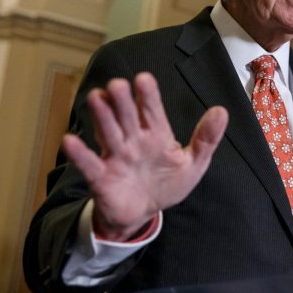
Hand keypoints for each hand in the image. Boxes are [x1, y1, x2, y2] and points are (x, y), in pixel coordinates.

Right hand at [62, 72, 227, 240]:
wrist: (143, 213)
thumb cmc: (167, 183)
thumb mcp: (193, 164)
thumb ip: (206, 139)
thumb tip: (221, 111)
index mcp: (156, 133)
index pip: (152, 110)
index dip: (148, 96)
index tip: (144, 79)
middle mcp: (133, 140)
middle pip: (127, 116)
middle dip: (122, 101)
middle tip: (117, 84)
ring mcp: (116, 156)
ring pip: (108, 132)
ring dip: (102, 116)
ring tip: (96, 97)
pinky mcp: (101, 177)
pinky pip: (89, 164)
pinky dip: (80, 153)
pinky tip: (70, 140)